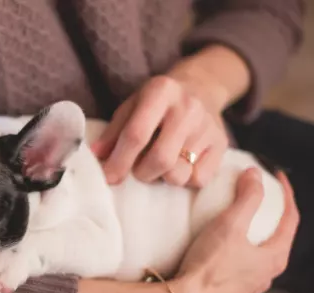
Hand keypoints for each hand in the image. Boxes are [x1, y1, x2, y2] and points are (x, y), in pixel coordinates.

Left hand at [92, 74, 228, 187]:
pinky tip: (180, 165)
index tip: (109, 178)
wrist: (201, 87)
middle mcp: (188, 107)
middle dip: (142, 173)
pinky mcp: (222, 144)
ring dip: (163, 178)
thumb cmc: (157, 103)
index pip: (137, 134)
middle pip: (160, 160)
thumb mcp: (132, 106)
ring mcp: (208, 126)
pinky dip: (185, 179)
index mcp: (160, 91)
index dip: (119, 161)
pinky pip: (199, 179)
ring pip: (179, 174)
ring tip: (159, 165)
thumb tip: (96, 157)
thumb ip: (114, 132)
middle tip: (138, 170)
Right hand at [170, 168, 299, 292]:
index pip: (291, 220)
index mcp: (274, 258)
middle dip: (270, 220)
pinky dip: (234, 261)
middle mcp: (267, 278)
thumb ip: (246, 198)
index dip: (286, 195)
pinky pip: (238, 276)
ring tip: (236, 230)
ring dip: (252, 243)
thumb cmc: (210, 267)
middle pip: (276, 242)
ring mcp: (249, 292)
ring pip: (257, 261)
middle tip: (258, 203)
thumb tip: (255, 175)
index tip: (278, 178)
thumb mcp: (229, 225)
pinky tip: (219, 257)